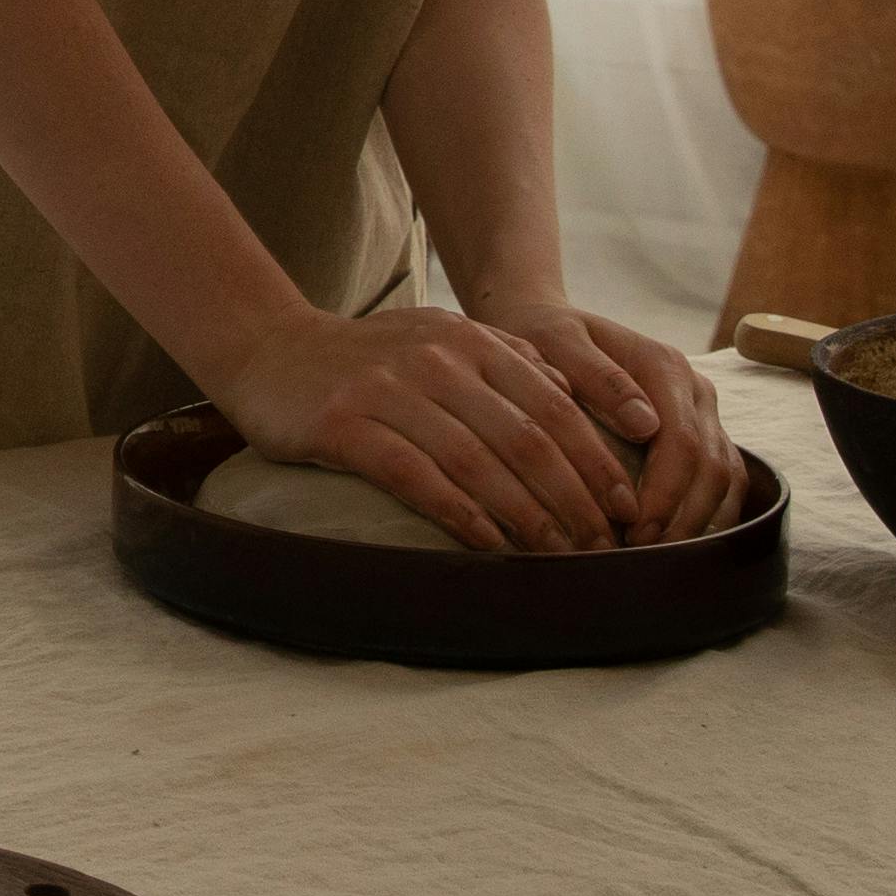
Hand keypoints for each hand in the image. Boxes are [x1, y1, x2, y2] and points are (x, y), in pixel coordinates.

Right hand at [212, 305, 645, 555]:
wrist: (269, 350)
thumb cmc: (365, 358)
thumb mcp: (439, 339)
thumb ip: (505, 359)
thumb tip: (571, 389)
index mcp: (468, 341)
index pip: (553, 404)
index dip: (596, 460)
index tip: (626, 508)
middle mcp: (435, 360)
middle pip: (525, 437)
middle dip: (574, 498)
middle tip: (601, 546)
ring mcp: (388, 390)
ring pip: (477, 461)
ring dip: (526, 516)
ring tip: (557, 556)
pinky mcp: (345, 425)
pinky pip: (416, 477)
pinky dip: (460, 515)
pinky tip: (490, 547)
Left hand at [478, 300, 738, 543]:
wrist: (549, 331)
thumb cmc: (543, 340)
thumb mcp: (557, 344)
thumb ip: (600, 379)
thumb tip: (647, 425)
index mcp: (663, 365)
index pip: (681, 441)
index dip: (664, 494)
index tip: (634, 532)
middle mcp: (694, 388)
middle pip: (711, 466)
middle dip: (682, 518)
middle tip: (643, 555)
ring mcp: (703, 412)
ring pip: (727, 477)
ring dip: (699, 522)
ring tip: (659, 555)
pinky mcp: (703, 433)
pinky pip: (727, 480)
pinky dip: (710, 516)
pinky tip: (680, 543)